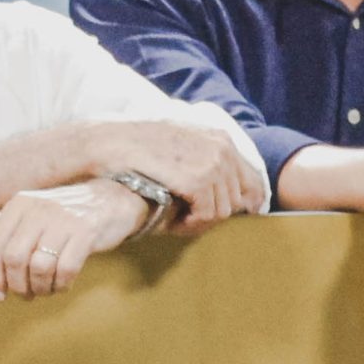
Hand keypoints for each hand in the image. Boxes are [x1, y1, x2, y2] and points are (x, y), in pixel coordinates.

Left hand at [0, 178, 145, 300]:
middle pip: (14, 259)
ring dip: (40, 288)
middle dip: (17, 285)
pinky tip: (62, 284)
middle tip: (25, 294)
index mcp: (18, 203)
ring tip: (44, 289)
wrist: (111, 200)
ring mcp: (64, 219)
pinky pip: (65, 269)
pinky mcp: (86, 232)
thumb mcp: (21, 214)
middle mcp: (38, 208)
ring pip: (39, 267)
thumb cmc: (60, 212)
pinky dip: (61, 285)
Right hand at [88, 121, 264, 231]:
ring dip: (200, 222)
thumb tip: (229, 191)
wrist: (112, 142)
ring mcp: (212, 164)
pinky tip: (173, 222)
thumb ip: (205, 158)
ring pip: (223, 211)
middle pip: (236, 200)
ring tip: (177, 221)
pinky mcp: (197, 181)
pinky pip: (207, 215)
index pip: (252, 180)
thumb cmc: (139, 146)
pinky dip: (190, 224)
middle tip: (187, 221)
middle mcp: (222, 149)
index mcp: (221, 139)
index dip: (245, 204)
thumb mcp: (180, 142)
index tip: (225, 216)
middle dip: (213, 215)